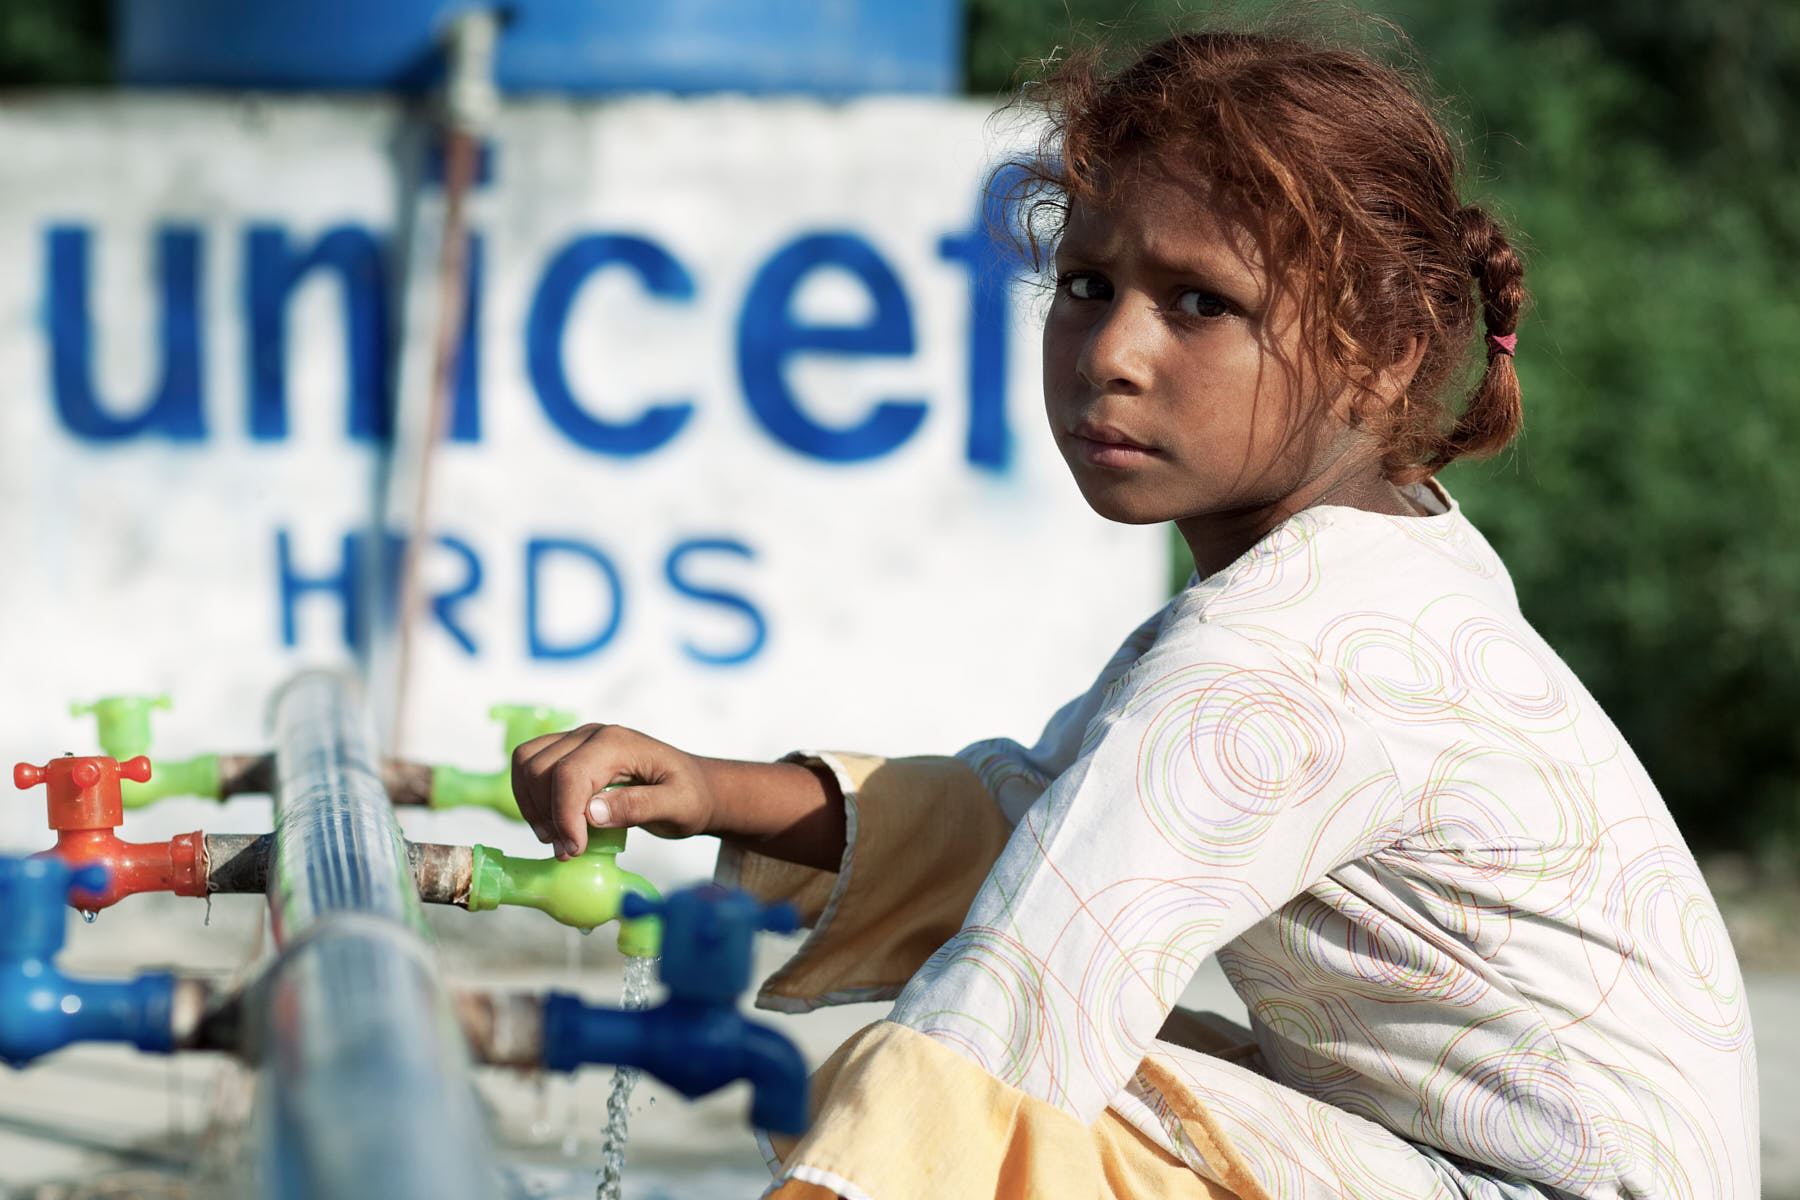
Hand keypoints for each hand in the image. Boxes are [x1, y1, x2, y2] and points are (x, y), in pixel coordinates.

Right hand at [511, 724, 716, 858]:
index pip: (570, 774)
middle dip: (547, 814)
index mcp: (617, 743)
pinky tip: (551, 824)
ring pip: (527, 764)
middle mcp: (592, 735)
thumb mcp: (678, 807)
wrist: (695, 786)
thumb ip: (639, 807)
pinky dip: (530, 797)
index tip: (574, 849)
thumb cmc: (690, 796)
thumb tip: (592, 813)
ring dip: (532, 806)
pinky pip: (530, 767)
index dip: (564, 815)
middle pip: (540, 768)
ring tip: (558, 839)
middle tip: (569, 850)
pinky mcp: (569, 754)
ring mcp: (578, 741)